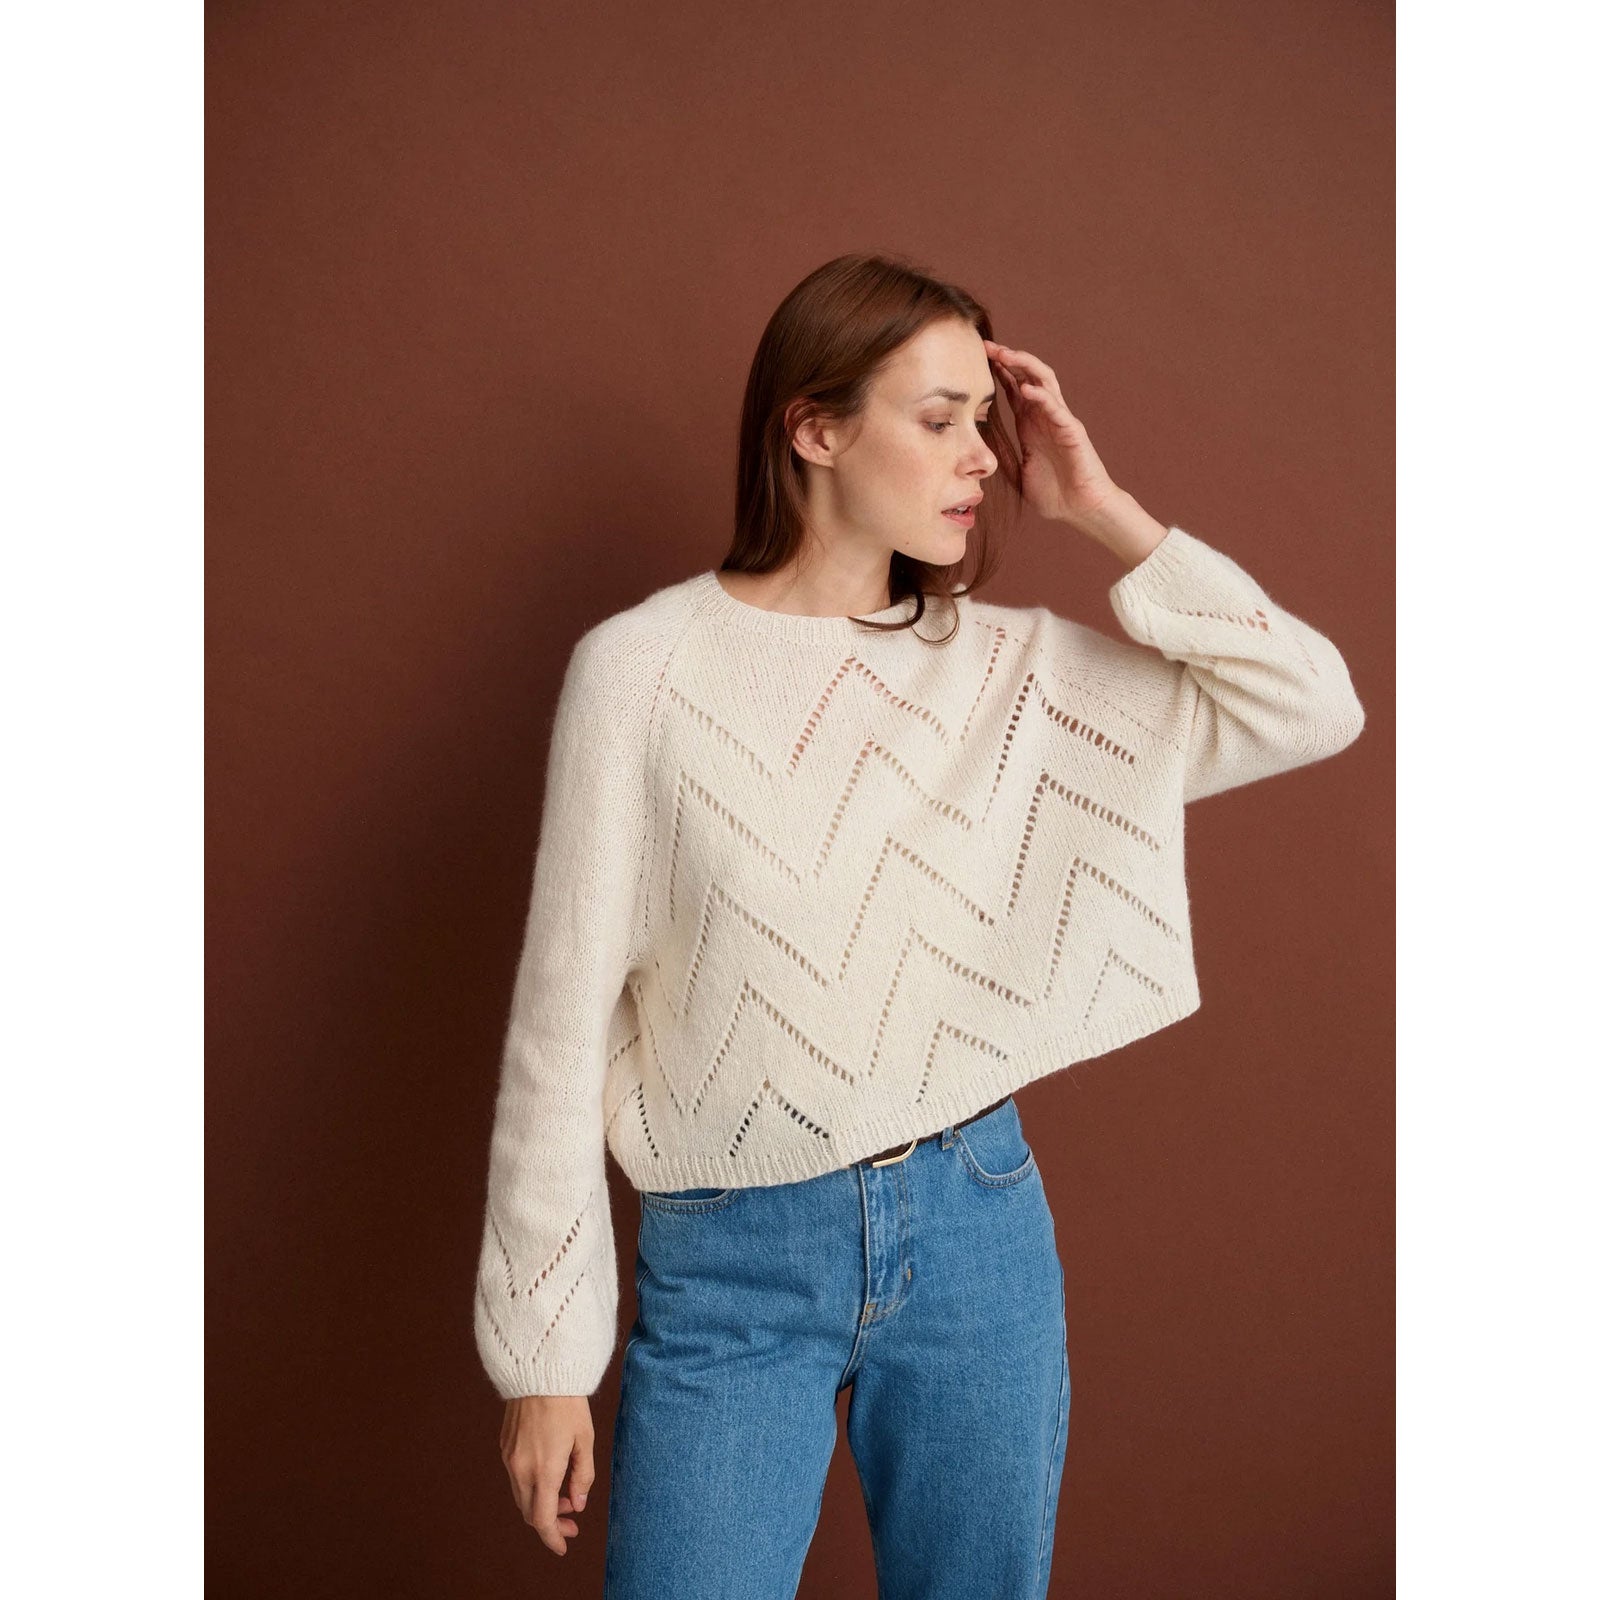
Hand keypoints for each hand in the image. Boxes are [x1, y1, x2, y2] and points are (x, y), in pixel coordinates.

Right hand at [500, 1394, 595, 1556]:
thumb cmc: (568, 1402)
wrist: (540, 1370)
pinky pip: (515, 1476)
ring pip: (521, 1495)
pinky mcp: (504, 1445)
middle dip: (550, 1522)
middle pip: (530, 1512)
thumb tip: (578, 1504)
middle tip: (572, 1521)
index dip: (553, 1538)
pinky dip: (531, 1485)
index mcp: (544, 1470)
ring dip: (541, 1503)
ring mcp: (509, 1457)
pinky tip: (549, 1474)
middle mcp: (521, 1468)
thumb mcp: (585, 1439)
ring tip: (565, 1495)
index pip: (542, 1520)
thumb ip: (583, 1476)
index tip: (564, 1547)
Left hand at [983, 338, 1120, 529]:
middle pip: (1027, 376)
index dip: (998, 371)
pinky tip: (1025, 387)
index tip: (977, 358)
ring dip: (1024, 366)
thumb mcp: (1018, 474)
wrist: (1081, 509)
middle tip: (987, 346)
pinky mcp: (1072, 431)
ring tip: (1005, 355)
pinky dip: (1041, 396)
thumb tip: (977, 454)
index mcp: (1030, 425)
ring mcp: (1060, 420)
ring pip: (1044, 382)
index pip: (1013, 389)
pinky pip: (1057, 408)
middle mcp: (1045, 416)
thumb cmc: (1055, 494)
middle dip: (1008, 359)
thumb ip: (1003, 458)